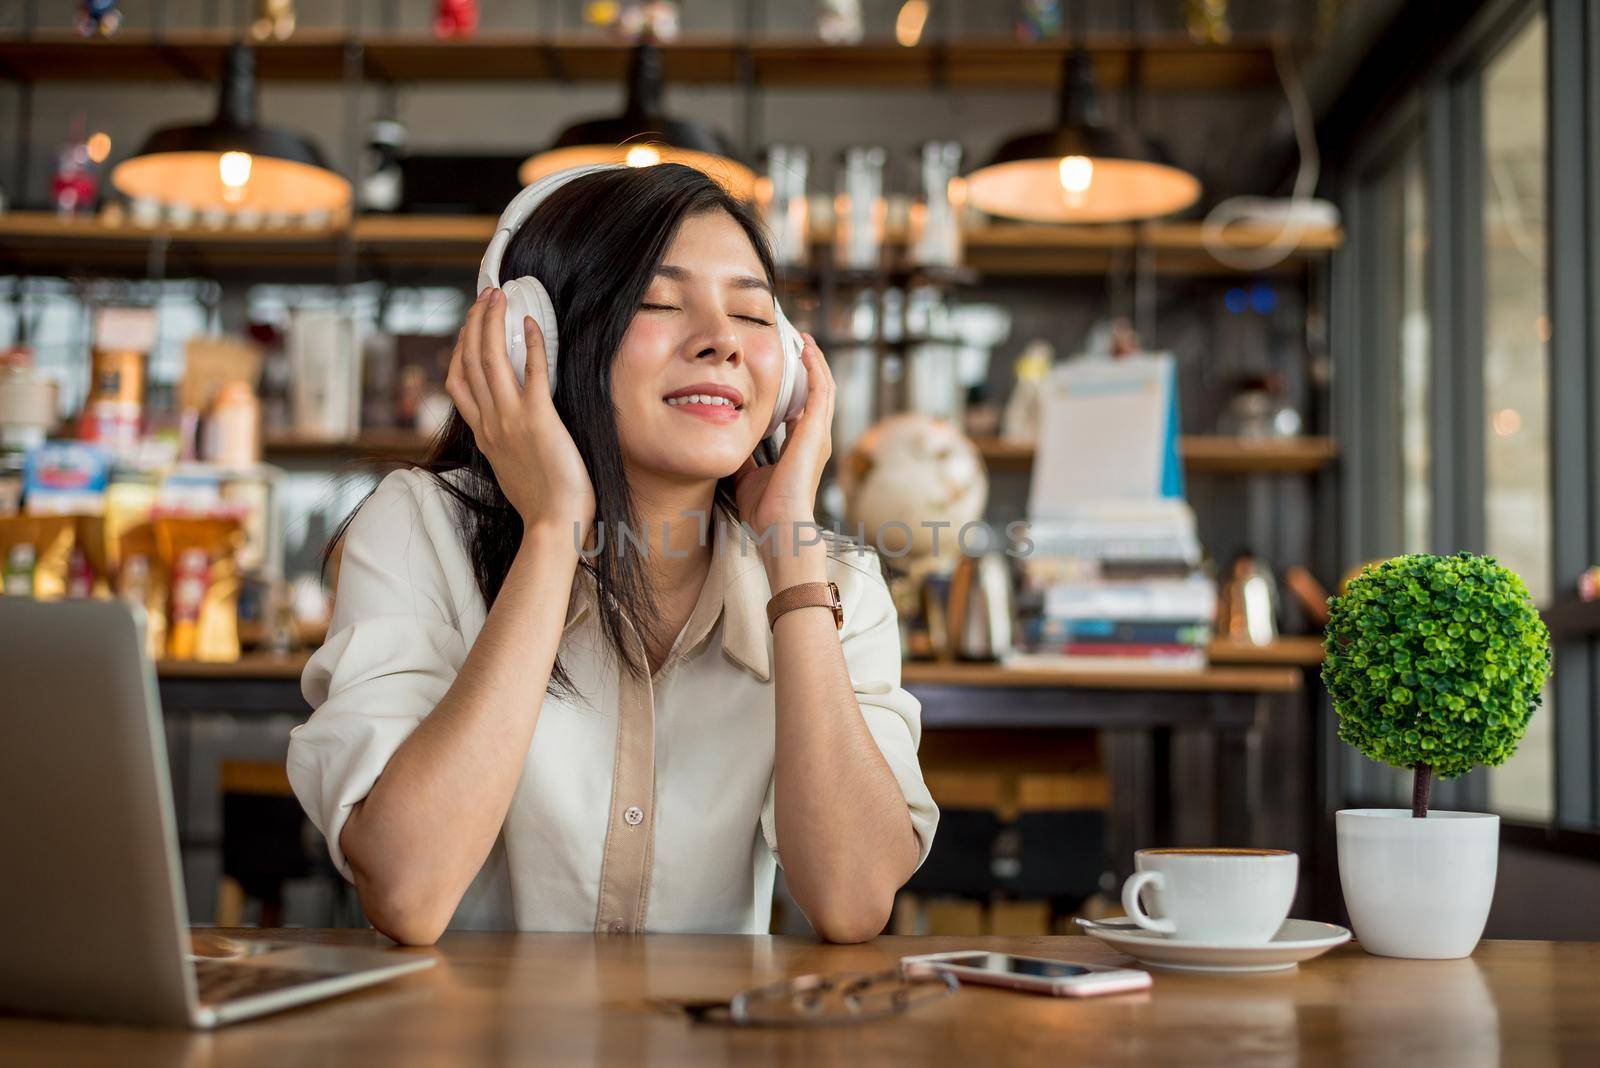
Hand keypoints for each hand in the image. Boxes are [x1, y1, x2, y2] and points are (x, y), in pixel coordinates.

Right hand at [445, 289, 594, 545]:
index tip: (470, 328)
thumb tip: (511, 429)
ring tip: (499, 297)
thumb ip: (505, 445)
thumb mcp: (510, 469)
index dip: (460, 349)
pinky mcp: (538, 419)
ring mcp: (510, 419)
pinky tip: (533, 325)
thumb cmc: (541, 504)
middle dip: (475, 323)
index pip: (458, 382)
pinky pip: (531, 372)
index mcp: (483, 434)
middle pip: (470, 361)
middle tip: (485, 296)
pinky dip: (531, 344)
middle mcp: (490, 422)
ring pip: (491, 359)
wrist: (552, 525)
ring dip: (493, 322)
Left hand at [733, 334, 834, 568]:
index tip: (783, 368)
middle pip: (818, 392)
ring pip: (824, 386)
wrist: (779, 524)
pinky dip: (814, 367)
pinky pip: (821, 389)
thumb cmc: (765, 509)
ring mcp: (819, 433)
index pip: (803, 408)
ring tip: (803, 339)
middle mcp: (815, 437)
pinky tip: (804, 348)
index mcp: (801, 447)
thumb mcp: (747, 474)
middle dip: (809, 366)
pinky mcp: (816, 430)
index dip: (797, 387)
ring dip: (815, 360)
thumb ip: (744, 455)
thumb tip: (728, 439)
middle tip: (797, 343)